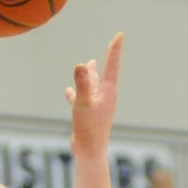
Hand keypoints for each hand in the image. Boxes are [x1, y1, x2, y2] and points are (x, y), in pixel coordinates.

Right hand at [66, 32, 122, 158]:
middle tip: (111, 45)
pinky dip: (75, 93)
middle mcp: (104, 97)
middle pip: (104, 73)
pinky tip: (67, 91)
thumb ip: (82, 84)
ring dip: (90, 75)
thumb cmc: (88, 129)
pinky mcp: (88, 115)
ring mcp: (97, 106)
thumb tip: (80, 64)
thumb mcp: (83, 103)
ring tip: (87, 65)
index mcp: (108, 92)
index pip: (112, 65)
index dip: (115, 49)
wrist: (89, 152)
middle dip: (105, 59)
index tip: (120, 35)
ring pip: (92, 85)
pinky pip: (81, 99)